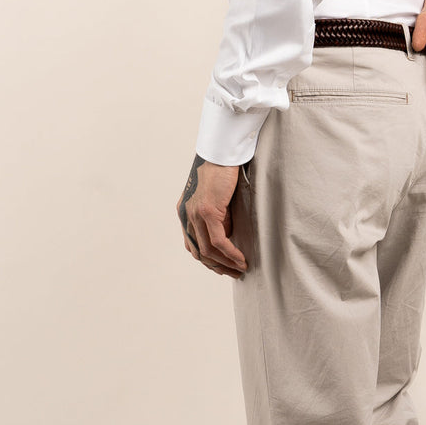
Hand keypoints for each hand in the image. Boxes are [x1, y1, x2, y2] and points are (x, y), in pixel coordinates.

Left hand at [176, 155, 246, 277]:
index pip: (192, 243)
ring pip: (208, 250)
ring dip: (225, 263)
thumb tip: (227, 234)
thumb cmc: (222, 169)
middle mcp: (186, 215)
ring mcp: (194, 214)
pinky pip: (219, 241)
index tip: (223, 266)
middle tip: (234, 273)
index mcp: (185, 211)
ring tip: (240, 268)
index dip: (207, 259)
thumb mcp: (216, 196)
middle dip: (217, 266)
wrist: (221, 151)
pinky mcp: (206, 211)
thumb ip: (217, 215)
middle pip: (198, 251)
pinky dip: (230, 253)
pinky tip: (240, 259)